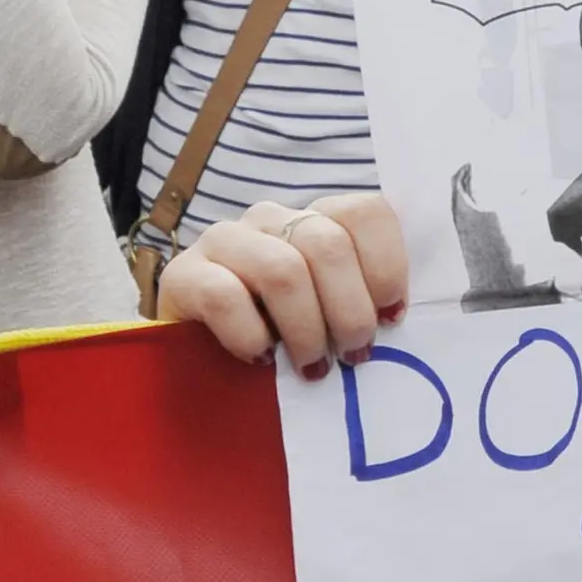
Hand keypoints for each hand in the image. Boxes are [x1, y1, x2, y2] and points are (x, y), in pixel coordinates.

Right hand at [157, 194, 406, 376]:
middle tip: (352, 355)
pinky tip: (260, 358)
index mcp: (314, 220)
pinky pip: (226, 297)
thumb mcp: (328, 316)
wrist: (194, 359)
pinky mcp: (183, 275)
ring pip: (283, 271)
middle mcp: (271, 219)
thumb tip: (399, 322)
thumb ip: (363, 303)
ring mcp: (224, 241)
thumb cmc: (280, 340)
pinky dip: (251, 335)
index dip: (387, 267)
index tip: (392, 319)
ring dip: (306, 329)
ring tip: (312, 368)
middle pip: (328, 246)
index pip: (366, 213)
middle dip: (350, 311)